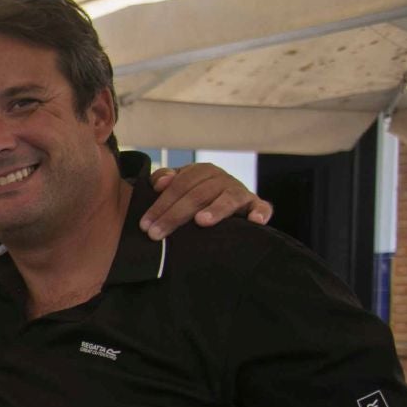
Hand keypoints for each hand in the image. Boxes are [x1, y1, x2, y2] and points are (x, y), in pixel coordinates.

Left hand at [142, 163, 271, 239]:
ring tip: (201, 221)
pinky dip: (260, 213)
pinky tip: (255, 221)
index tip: (145, 225)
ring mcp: (240, 192)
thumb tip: (159, 183)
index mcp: (202, 172)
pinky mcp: (256, 206)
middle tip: (157, 234)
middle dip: (175, 215)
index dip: (160, 205)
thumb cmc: (195, 196)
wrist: (229, 203)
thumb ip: (165, 180)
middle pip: (198, 194)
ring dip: (216, 209)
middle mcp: (222, 179)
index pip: (179, 186)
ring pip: (228, 199)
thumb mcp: (179, 185)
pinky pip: (262, 208)